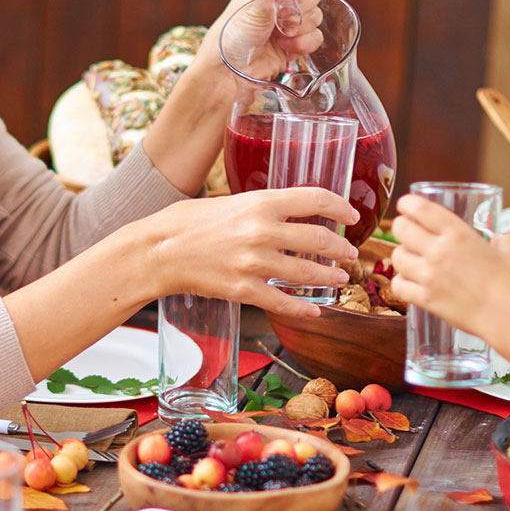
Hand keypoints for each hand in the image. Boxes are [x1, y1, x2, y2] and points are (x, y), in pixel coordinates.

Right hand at [134, 186, 357, 316]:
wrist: (158, 251)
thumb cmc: (187, 222)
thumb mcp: (230, 201)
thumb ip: (261, 207)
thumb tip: (289, 212)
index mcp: (261, 202)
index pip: (315, 199)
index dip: (339, 207)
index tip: (350, 215)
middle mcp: (263, 231)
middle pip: (319, 239)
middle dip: (341, 249)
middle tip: (350, 254)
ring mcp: (254, 263)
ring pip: (306, 273)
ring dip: (329, 277)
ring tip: (340, 279)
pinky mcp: (243, 289)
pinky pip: (283, 302)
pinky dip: (303, 309)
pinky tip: (315, 311)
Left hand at [203, 0, 327, 82]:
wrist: (231, 72)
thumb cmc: (233, 37)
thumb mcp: (253, 8)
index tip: (292, 0)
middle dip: (301, 10)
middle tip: (280, 21)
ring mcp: (291, 18)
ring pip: (317, 15)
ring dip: (299, 29)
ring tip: (278, 35)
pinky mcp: (298, 39)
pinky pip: (317, 35)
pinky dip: (303, 43)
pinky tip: (285, 47)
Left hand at [389, 192, 509, 333]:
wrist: (506, 316)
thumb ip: (501, 239)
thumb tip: (499, 240)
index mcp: (457, 233)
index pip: (418, 207)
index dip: (407, 203)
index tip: (407, 206)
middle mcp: (438, 250)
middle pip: (401, 228)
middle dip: (403, 228)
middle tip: (409, 233)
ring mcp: (428, 275)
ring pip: (396, 256)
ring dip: (403, 256)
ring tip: (413, 260)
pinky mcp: (424, 298)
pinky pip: (398, 285)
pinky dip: (402, 282)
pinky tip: (412, 282)